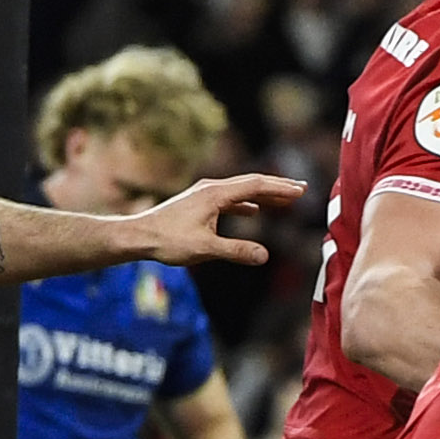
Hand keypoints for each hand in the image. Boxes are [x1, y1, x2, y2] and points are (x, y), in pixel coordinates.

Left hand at [121, 174, 303, 267]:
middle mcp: (211, 188)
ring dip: (264, 194)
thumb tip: (264, 256)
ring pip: (241, 190)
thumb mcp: (205, 249)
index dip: (280, 188)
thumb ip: (236, 251)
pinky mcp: (198, 203)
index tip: (301, 191)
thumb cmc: (168, 241)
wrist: (138, 236)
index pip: (255, 185)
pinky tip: (253, 211)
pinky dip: (246, 203)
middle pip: (251, 183)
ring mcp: (204, 194)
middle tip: (302, 189)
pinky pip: (230, 198)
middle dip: (277, 186)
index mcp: (215, 194)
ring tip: (284, 199)